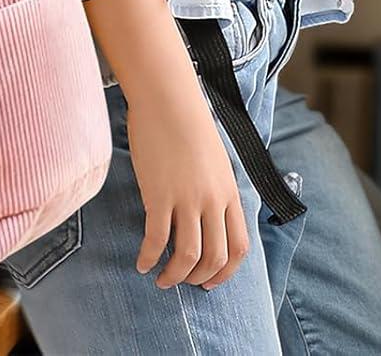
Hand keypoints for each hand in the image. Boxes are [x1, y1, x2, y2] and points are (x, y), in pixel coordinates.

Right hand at [127, 85, 248, 291]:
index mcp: (229, 192)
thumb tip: (209, 216)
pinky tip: (141, 263)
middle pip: (214, 257)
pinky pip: (156, 239)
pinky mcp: (159, 195)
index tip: (210, 282)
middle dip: (198, 279)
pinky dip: (149, 257)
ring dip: (174, 276)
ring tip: (161, 280)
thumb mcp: (215, 160)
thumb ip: (216, 189)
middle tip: (183, 283)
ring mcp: (186, 199)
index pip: (238, 247)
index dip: (226, 272)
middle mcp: (212, 200)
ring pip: (187, 256)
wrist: (168, 98)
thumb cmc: (188, 122)